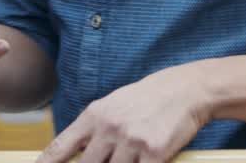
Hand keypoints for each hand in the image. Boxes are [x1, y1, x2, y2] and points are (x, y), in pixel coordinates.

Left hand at [38, 65, 211, 162]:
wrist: (184, 90)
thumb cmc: (146, 100)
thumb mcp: (112, 107)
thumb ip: (92, 129)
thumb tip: (71, 153)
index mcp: (95, 115)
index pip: (61, 147)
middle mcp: (110, 128)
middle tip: (103, 161)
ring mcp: (132, 141)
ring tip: (128, 156)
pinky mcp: (155, 153)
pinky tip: (144, 161)